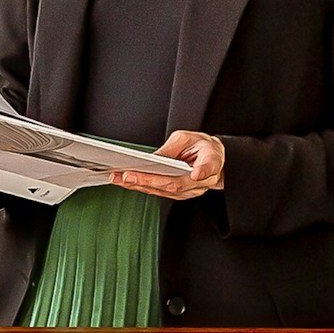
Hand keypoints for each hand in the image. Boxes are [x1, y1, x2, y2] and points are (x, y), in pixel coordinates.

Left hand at [110, 130, 224, 200]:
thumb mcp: (189, 137)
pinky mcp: (180, 194)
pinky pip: (160, 193)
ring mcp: (190, 191)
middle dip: (148, 181)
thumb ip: (174, 147)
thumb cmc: (203, 147)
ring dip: (140, 186)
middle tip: (128, 176)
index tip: (196, 173)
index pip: (207, 167)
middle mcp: (200, 181)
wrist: (213, 160)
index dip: (202, 171)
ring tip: (120, 179)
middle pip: (175, 184)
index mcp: (211, 162)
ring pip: (165, 191)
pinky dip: (143, 187)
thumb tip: (154, 158)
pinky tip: (128, 182)